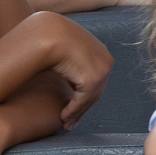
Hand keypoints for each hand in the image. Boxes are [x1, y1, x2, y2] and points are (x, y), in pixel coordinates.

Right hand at [39, 14, 112, 128]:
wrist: (49, 32)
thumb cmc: (51, 37)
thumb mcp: (66, 47)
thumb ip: (70, 58)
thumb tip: (67, 67)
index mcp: (101, 51)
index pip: (95, 78)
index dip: (84, 93)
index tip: (73, 104)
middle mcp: (106, 60)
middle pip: (95, 90)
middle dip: (82, 107)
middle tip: (71, 120)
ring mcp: (101, 70)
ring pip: (89, 98)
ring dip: (77, 112)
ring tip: (65, 122)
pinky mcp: (92, 79)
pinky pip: (82, 101)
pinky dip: (73, 111)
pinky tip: (63, 116)